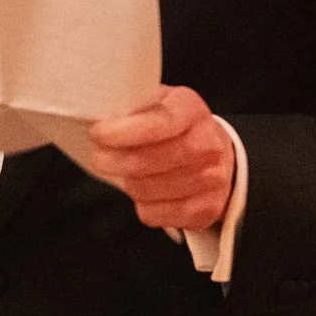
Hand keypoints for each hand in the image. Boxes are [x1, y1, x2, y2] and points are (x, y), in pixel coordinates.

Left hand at [82, 86, 235, 231]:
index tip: (97, 133)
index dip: (124, 131)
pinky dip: (141, 204)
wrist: (218, 154)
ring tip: (122, 171)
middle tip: (98, 155)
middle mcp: (208, 144)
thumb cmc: (176, 126)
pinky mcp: (205, 209)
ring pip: (145, 189)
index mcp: (192, 110)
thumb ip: (135, 107)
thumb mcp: (160, 102)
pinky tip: (144, 190)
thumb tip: (99, 118)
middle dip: (113, 160)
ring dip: (125, 181)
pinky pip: (154, 213)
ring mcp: (211, 179)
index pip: (159, 123)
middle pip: (147, 161)